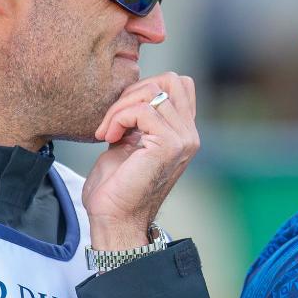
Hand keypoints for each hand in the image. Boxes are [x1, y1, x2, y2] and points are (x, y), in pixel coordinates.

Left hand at [82, 73, 199, 249]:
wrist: (115, 218)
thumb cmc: (117, 186)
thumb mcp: (129, 142)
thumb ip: (138, 119)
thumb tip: (129, 94)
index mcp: (183, 132)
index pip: (179, 84)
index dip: (146, 87)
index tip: (122, 113)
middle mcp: (189, 134)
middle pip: (171, 79)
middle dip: (134, 91)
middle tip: (114, 119)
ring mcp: (183, 139)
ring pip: (152, 93)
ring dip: (120, 108)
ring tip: (108, 131)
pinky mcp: (170, 145)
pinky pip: (142, 110)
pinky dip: (118, 118)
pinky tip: (109, 138)